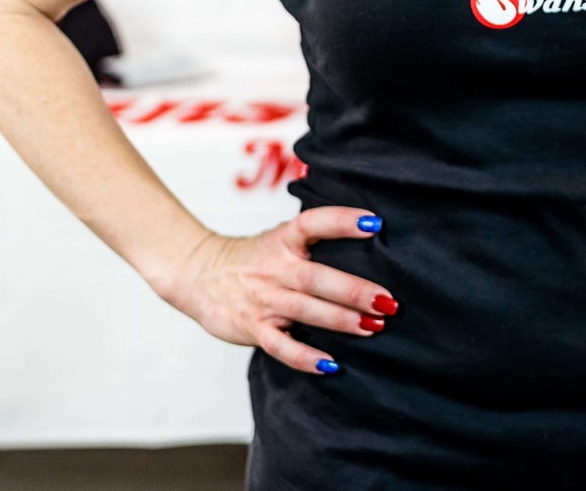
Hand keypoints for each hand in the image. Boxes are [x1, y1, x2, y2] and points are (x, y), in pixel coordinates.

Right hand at [154, 208, 399, 375]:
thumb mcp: (279, 239)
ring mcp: (263, 300)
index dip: (343, 221)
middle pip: (317, 278)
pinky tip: (330, 365)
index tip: (375, 224)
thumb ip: (313, 241)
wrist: (197, 275)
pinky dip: (305, 358)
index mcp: (283, 240)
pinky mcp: (252, 328)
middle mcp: (274, 268)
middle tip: (388, 302)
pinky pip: (280, 346)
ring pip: (304, 310)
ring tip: (372, 327)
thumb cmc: (252, 259)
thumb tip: (369, 240)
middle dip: (354, 290)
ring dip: (340, 320)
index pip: (314, 223)